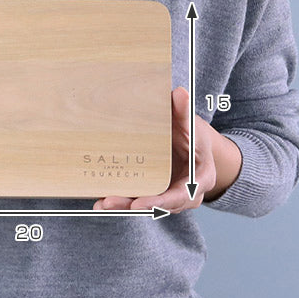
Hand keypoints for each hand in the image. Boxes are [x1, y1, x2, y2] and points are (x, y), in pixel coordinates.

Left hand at [93, 87, 238, 213]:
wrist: (194, 146)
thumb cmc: (194, 136)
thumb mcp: (192, 126)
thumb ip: (184, 112)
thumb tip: (179, 92)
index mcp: (199, 180)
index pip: (179, 195)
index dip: (159, 201)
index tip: (138, 204)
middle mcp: (183, 194)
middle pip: (158, 205)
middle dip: (132, 205)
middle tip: (108, 203)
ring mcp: (167, 195)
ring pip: (144, 205)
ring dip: (122, 205)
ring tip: (100, 203)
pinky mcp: (153, 192)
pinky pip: (137, 199)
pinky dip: (120, 199)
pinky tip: (100, 199)